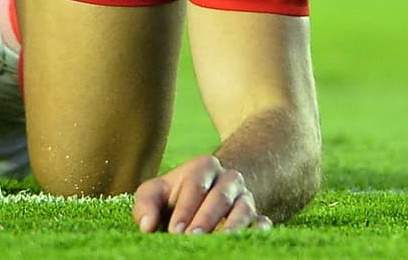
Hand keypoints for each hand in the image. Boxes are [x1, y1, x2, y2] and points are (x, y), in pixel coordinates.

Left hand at [132, 155, 272, 234]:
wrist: (203, 197)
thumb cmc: (173, 197)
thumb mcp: (155, 192)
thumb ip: (146, 204)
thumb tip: (147, 226)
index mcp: (204, 166)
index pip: (196, 184)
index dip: (185, 208)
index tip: (174, 230)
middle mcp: (229, 179)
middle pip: (220, 197)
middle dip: (206, 218)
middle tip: (192, 237)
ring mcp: (245, 197)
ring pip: (244, 208)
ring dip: (233, 226)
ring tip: (222, 240)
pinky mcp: (256, 216)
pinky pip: (262, 221)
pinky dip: (259, 229)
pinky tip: (254, 237)